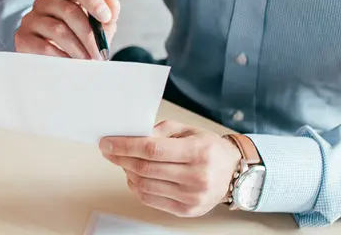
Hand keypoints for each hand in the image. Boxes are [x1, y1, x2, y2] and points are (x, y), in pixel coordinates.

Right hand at [14, 0, 120, 59]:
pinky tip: (69, 63)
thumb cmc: (78, 39)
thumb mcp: (97, 28)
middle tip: (100, 53)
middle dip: (89, 35)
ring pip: (58, 30)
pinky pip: (43, 46)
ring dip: (77, 48)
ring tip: (87, 61)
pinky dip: (61, 56)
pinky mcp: (22, 37)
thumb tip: (113, 4)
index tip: (106, 17)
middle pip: (69, 11)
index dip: (92, 0)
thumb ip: (108, 16)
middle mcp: (45, 2)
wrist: (51, 59)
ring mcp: (31, 18)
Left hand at [99, 121, 242, 217]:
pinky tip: (134, 177)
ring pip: (145, 186)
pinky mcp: (187, 211)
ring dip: (127, 173)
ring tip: (123, 162)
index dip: (125, 146)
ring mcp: (191, 197)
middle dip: (121, 158)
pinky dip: (137, 188)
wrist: (233, 173)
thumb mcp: (188, 129)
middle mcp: (196, 177)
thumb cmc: (209, 148)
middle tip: (109, 151)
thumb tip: (132, 135)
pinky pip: (151, 200)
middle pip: (146, 168)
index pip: (152, 150)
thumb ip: (160, 130)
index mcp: (198, 152)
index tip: (108, 143)